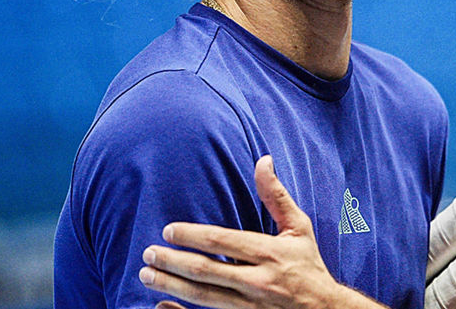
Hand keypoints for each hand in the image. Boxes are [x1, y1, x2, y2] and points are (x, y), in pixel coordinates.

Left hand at [138, 155, 383, 308]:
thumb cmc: (309, 266)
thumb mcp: (299, 228)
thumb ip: (277, 196)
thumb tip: (263, 160)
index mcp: (270, 254)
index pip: (223, 242)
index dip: (192, 236)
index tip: (168, 230)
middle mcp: (258, 282)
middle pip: (206, 271)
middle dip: (172, 262)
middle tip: (148, 254)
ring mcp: (250, 307)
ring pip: (202, 297)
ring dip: (171, 286)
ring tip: (147, 276)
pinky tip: (162, 305)